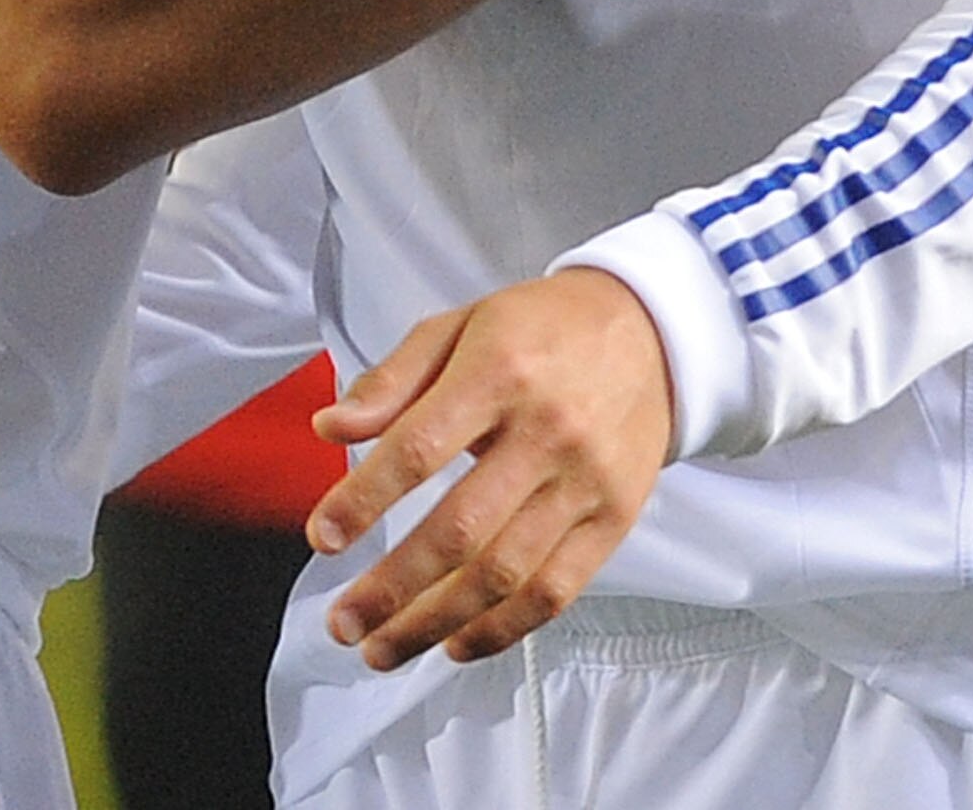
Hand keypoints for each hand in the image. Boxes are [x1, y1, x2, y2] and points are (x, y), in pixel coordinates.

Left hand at [306, 269, 672, 667]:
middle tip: (344, 622)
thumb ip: (392, 380)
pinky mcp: (614, 521)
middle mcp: (545, 430)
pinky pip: (554, 593)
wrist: (649, 333)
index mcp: (499, 370)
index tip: (323, 538)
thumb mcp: (460, 326)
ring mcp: (584, 482)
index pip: (420, 448)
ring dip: (436, 623)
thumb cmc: (542, 329)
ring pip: (504, 574)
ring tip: (383, 646)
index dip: (365, 499)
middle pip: (460, 529)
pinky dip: (501, 629)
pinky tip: (456, 643)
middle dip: (392, 586)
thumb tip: (330, 427)